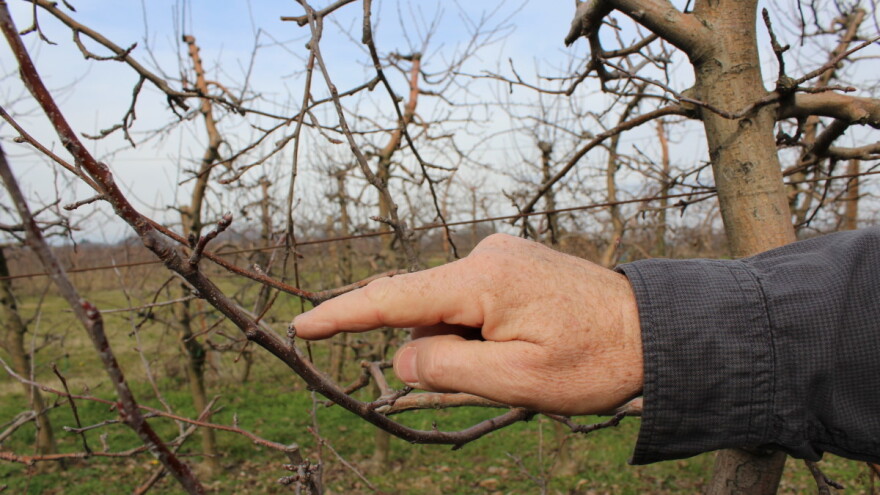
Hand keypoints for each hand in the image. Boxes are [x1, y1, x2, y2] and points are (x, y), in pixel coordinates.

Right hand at [293, 234, 642, 415]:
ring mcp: (501, 256)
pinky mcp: (514, 264)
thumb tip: (402, 355)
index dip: (342, 315)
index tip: (301, 328)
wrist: (659, 331)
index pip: (392, 299)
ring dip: (465, 346)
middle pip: (423, 309)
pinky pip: (472, 303)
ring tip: (524, 362)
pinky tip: (521, 347)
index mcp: (482, 280)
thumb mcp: (514, 382)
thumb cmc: (594, 360)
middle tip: (494, 375)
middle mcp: (485, 255)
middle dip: (434, 349)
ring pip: (449, 312)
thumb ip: (444, 368)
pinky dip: (478, 332)